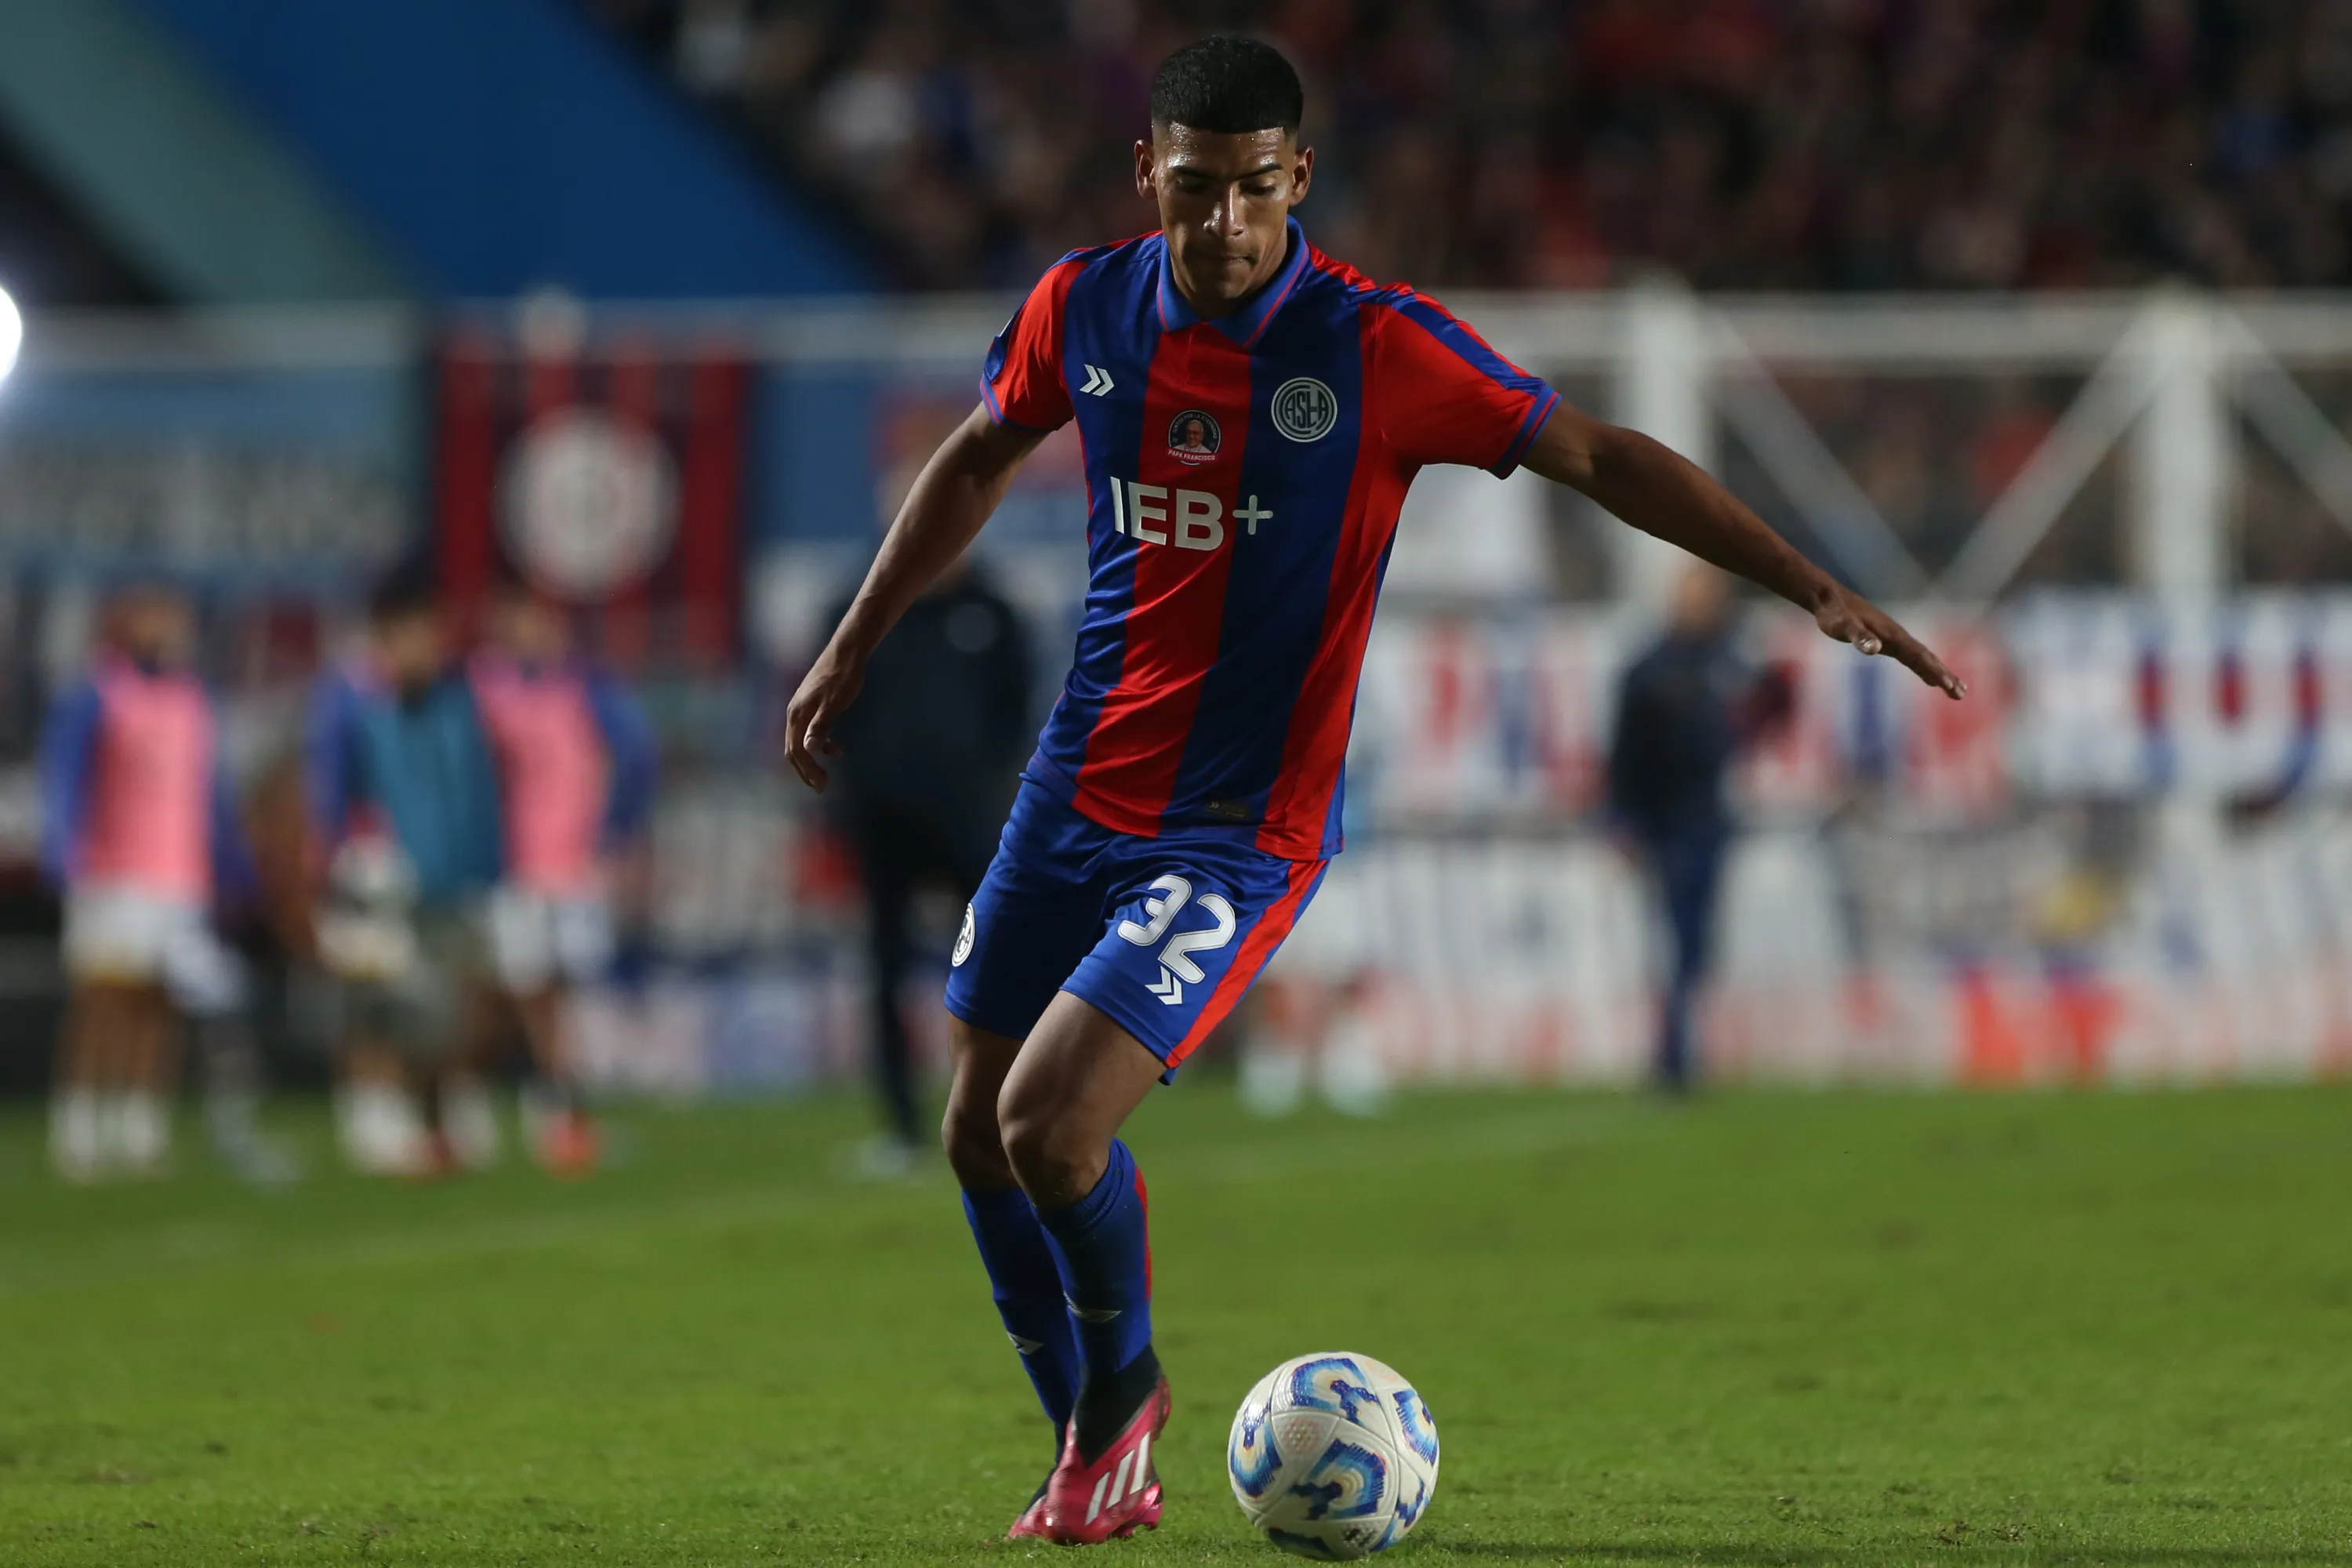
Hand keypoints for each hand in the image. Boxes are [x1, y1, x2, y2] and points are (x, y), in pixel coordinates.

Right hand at [784, 646, 863, 792]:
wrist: (846, 652)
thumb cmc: (843, 677)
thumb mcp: (834, 704)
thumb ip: (821, 726)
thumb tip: (810, 750)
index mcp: (797, 714)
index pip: (796, 750)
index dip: (808, 770)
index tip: (823, 785)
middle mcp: (794, 713)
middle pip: (793, 750)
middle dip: (806, 771)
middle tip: (822, 788)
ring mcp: (802, 709)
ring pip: (801, 741)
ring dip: (812, 761)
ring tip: (825, 777)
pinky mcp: (811, 705)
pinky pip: (810, 731)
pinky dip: (820, 745)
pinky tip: (836, 751)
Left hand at [1809, 583, 1965, 698]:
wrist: (1826, 596)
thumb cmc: (1832, 613)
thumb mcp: (1841, 626)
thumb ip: (1857, 636)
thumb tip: (1874, 648)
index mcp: (1890, 635)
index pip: (1918, 656)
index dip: (1934, 671)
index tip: (1950, 687)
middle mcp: (1896, 635)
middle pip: (1926, 657)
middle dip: (1944, 675)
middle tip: (1960, 694)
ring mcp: (1892, 637)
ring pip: (1922, 656)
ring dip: (1939, 672)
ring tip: (1955, 688)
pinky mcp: (1886, 639)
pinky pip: (1911, 655)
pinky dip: (1924, 666)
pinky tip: (1929, 677)